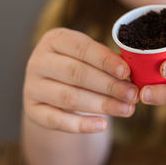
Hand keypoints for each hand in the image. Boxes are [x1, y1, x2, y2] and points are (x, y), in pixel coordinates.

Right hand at [23, 28, 138, 132]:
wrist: (52, 88)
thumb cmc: (79, 66)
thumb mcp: (89, 57)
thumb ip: (107, 60)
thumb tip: (132, 73)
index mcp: (55, 39)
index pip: (81, 48)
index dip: (105, 60)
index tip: (126, 72)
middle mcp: (39, 61)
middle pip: (76, 74)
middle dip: (108, 85)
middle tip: (132, 94)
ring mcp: (32, 86)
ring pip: (69, 98)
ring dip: (101, 105)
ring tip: (127, 110)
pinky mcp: (32, 110)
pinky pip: (57, 120)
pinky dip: (81, 125)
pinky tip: (103, 125)